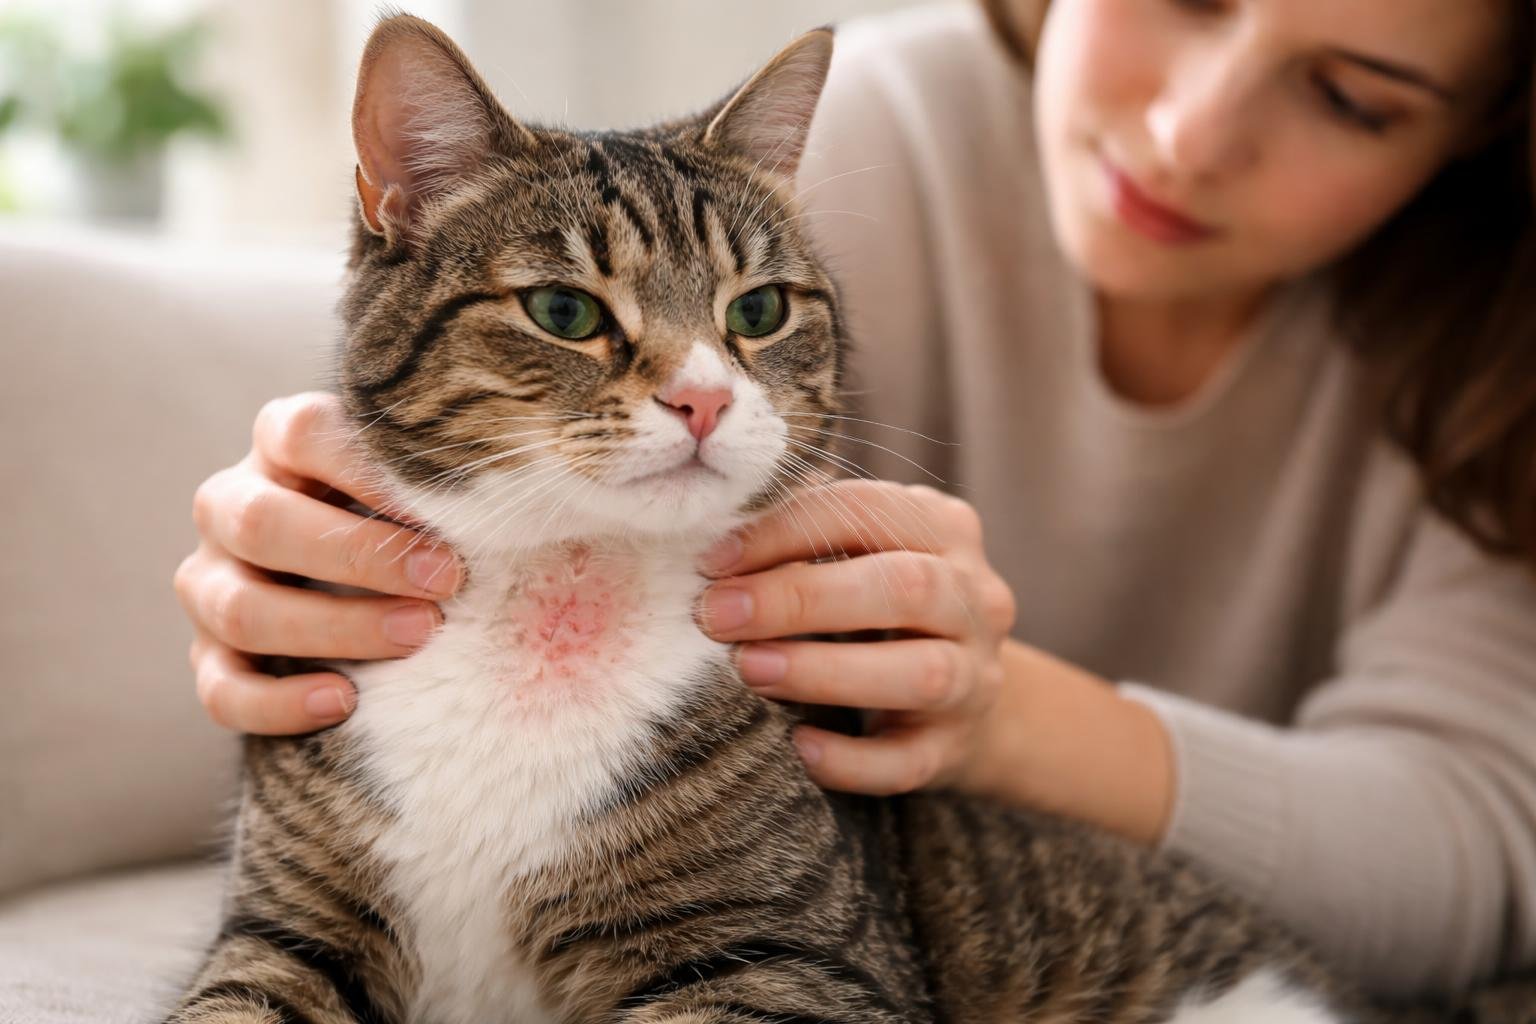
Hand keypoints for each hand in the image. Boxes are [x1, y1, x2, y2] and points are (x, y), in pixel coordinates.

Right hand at [173, 392, 461, 733]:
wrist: (372, 582)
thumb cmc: (420, 518)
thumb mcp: (426, 484)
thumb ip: (448, 476)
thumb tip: (524, 493)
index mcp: (281, 443)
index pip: (301, 432)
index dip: (367, 467)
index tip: (444, 504)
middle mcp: (231, 505)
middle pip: (261, 523)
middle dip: (359, 556)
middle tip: (447, 580)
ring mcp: (210, 583)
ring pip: (239, 609)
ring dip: (335, 627)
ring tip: (418, 636)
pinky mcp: (209, 657)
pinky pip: (222, 691)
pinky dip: (281, 702)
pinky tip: (346, 700)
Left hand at [696, 480, 1016, 794]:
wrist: (963, 698)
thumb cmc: (882, 610)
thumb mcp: (859, 558)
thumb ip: (801, 548)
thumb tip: (713, 565)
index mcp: (944, 530)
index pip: (867, 513)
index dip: (785, 531)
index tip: (712, 562)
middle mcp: (974, 599)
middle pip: (906, 587)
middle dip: (802, 599)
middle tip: (718, 615)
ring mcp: (975, 677)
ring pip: (922, 674)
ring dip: (826, 671)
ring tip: (749, 668)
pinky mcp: (954, 747)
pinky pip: (909, 761)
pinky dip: (852, 759)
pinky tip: (799, 747)